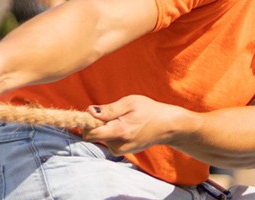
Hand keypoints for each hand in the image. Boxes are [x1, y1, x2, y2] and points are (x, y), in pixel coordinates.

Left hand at [80, 95, 195, 154]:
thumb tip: (89, 112)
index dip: (86, 124)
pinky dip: (113, 133)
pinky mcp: (124, 152)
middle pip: (94, 137)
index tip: (92, 114)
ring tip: (123, 119)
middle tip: (111, 114)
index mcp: (119, 131)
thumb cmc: (149, 111)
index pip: (90, 134)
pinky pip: (110, 142)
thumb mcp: (130, 103)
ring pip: (102, 139)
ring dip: (106, 129)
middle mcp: (119, 145)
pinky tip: (126, 127)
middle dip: (96, 125)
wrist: (168, 126)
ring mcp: (122, 150)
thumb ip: (109, 109)